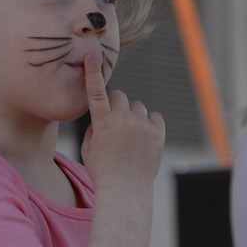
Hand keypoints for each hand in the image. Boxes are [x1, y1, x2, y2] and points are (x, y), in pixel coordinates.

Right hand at [81, 52, 164, 188]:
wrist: (126, 192)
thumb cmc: (103, 171)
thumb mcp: (89, 148)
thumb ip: (95, 126)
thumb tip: (104, 114)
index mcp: (102, 123)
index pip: (96, 92)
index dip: (93, 72)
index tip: (93, 54)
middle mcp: (123, 120)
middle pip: (120, 96)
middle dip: (116, 106)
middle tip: (116, 124)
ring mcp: (142, 126)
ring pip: (138, 107)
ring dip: (133, 116)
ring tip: (130, 138)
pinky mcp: (158, 134)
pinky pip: (154, 117)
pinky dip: (149, 124)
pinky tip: (144, 139)